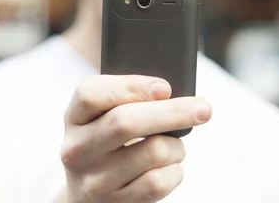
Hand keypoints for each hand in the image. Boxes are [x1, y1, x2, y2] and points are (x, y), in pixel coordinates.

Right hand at [60, 75, 212, 202]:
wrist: (88, 196)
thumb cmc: (108, 142)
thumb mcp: (104, 116)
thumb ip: (127, 98)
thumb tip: (168, 93)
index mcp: (74, 118)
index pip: (90, 94)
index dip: (131, 86)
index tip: (164, 87)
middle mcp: (77, 149)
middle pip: (125, 122)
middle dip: (172, 112)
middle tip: (203, 108)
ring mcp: (94, 180)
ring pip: (153, 152)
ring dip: (176, 146)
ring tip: (172, 146)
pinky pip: (159, 182)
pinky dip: (174, 171)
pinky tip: (167, 167)